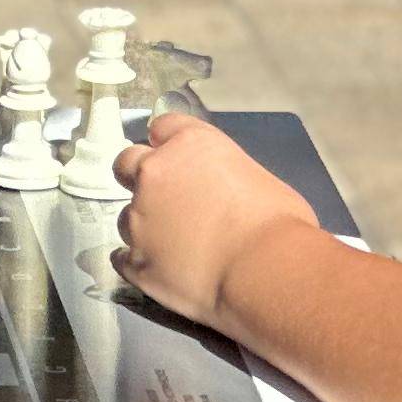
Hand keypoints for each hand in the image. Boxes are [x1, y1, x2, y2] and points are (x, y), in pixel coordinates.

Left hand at [108, 110, 319, 330]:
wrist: (264, 272)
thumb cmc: (277, 224)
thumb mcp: (259, 180)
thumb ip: (227, 178)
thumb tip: (229, 199)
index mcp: (189, 145)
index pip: (162, 127)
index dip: (168, 145)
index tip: (178, 162)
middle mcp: (154, 173)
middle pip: (126, 164)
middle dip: (139, 178)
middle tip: (165, 203)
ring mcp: (139, 219)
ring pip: (127, 218)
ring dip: (146, 229)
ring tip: (177, 251)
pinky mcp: (135, 261)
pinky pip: (123, 259)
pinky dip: (140, 264)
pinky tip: (162, 273)